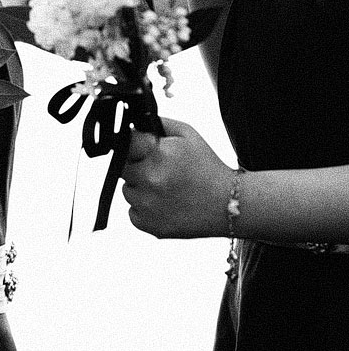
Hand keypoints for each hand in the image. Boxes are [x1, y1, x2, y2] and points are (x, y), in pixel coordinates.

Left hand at [121, 116, 232, 238]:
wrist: (230, 205)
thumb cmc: (207, 167)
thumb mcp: (186, 134)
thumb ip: (155, 124)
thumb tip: (131, 125)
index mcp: (159, 154)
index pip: (124, 143)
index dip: (132, 145)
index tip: (140, 148)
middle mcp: (150, 179)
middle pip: (121, 167)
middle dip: (136, 166)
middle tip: (159, 169)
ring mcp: (149, 205)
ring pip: (127, 191)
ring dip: (140, 188)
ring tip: (167, 188)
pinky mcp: (150, 226)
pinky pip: (133, 211)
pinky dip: (145, 208)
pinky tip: (166, 204)